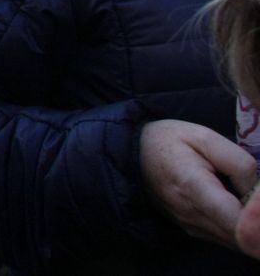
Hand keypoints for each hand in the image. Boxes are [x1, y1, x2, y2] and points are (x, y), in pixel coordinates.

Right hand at [141, 118, 256, 247]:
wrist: (132, 153)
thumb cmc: (169, 140)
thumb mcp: (204, 136)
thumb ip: (238, 162)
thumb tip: (257, 192)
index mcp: (194, 188)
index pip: (238, 223)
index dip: (258, 221)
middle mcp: (192, 214)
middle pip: (242, 237)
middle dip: (257, 223)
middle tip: (258, 202)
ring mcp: (190, 226)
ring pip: (237, 242)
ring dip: (250, 228)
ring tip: (250, 204)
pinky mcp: (191, 230)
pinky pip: (226, 238)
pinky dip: (240, 230)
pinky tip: (239, 209)